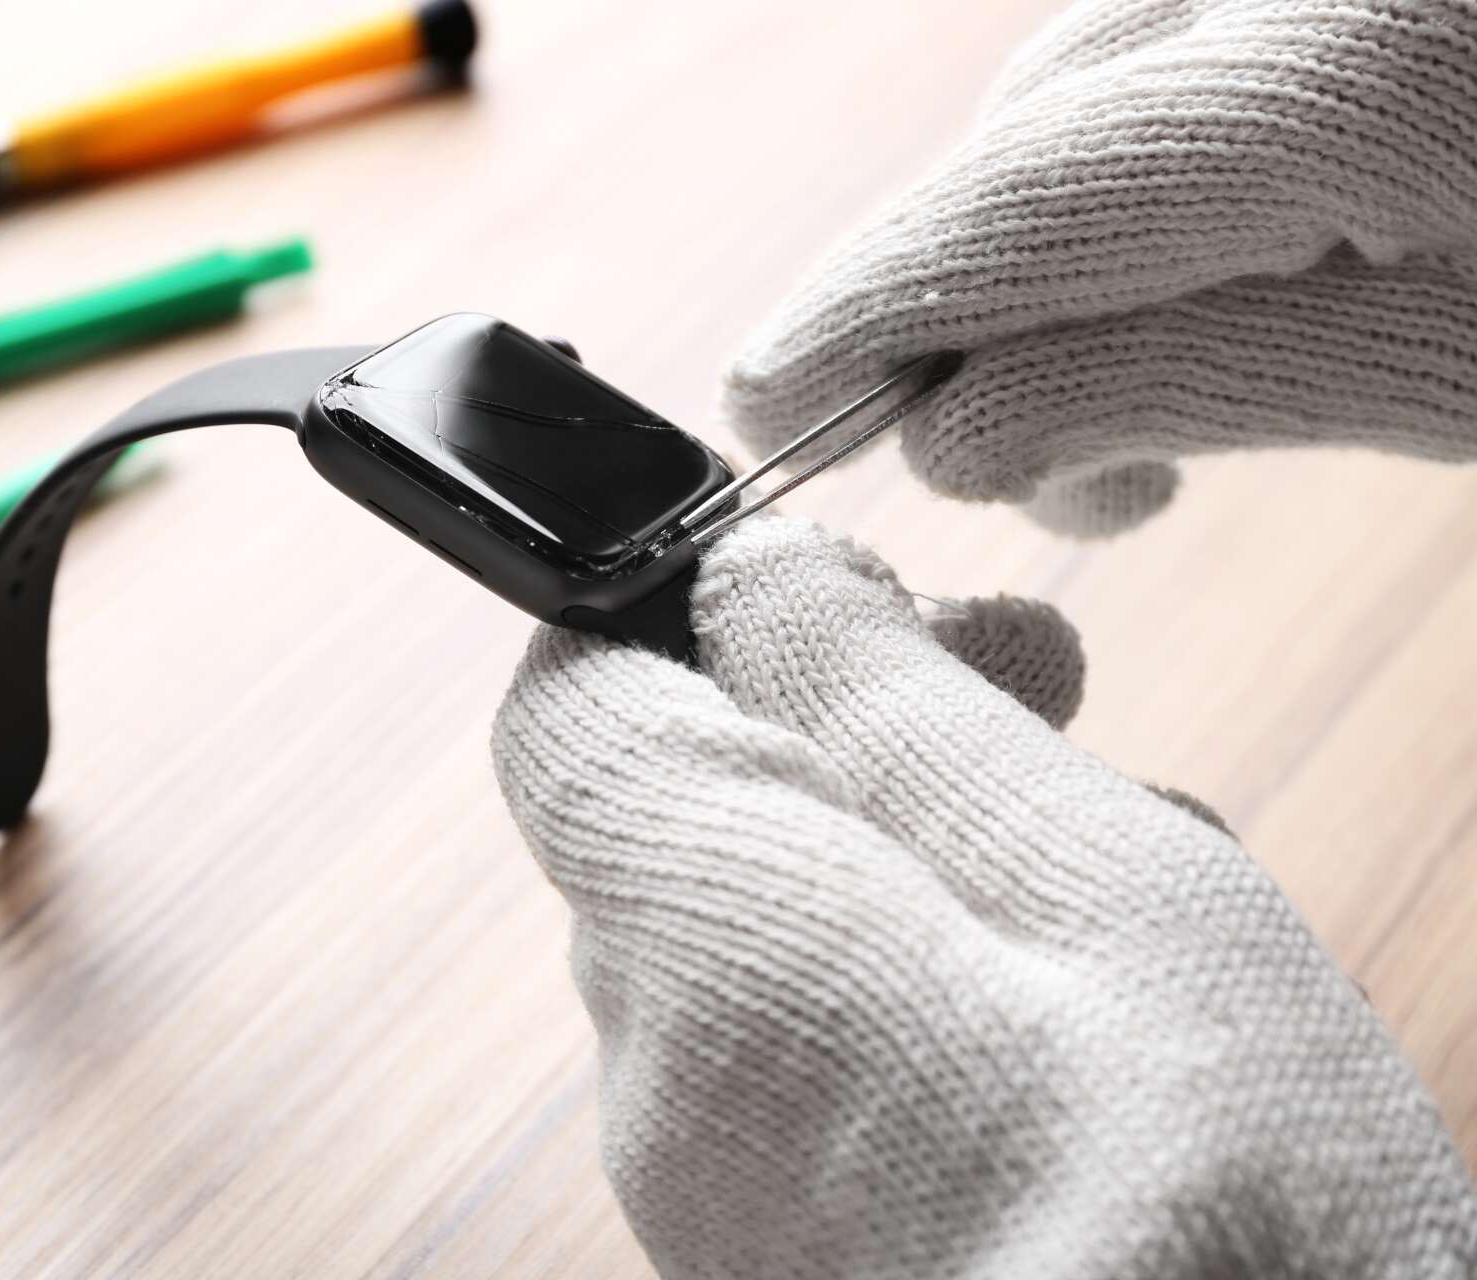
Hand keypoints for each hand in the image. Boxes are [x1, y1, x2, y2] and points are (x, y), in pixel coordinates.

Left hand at [492, 517, 1476, 1277]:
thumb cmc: (1211, 1213)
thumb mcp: (1093, 886)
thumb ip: (895, 711)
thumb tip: (758, 577)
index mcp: (708, 954)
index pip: (568, 719)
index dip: (677, 617)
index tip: (828, 594)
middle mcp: (662, 1082)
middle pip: (684, 817)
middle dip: (843, 724)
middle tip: (1026, 683)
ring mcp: (710, 1183)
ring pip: (765, 928)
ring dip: (908, 852)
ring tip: (1097, 861)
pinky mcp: (774, 1243)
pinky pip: (800, 1048)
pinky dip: (910, 980)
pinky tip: (1068, 1004)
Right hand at [725, 0, 1476, 535]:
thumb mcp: (1452, 374)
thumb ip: (1181, 387)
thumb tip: (957, 429)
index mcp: (1359, 68)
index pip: (1026, 196)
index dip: (868, 307)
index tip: (761, 402)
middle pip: (1038, 128)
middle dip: (982, 307)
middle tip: (1040, 479)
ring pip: (1092, 94)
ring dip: (1062, 255)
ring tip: (1136, 413)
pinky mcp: (1326, 3)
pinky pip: (1170, 64)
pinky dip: (1141, 188)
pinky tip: (1189, 277)